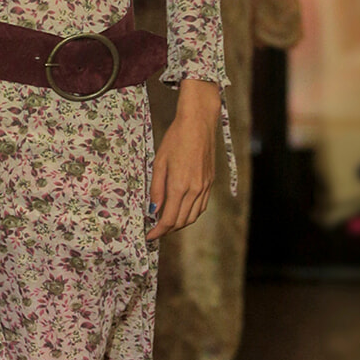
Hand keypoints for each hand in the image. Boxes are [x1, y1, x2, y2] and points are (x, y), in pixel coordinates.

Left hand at [146, 80, 218, 240]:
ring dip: (179, 224)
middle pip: (181, 221)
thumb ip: (156, 189)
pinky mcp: (210, 182)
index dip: (158, 231)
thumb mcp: (159, 162)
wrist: (199, 123)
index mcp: (180, 185)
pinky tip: (182, 211)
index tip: (149, 236)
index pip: (169, 219)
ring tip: (166, 222)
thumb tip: (153, 210)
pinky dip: (191, 214)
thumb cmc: (176, 138)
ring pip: (193, 216)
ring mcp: (205, 186)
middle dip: (167, 229)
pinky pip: (201, 206)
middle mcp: (195, 189)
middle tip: (155, 230)